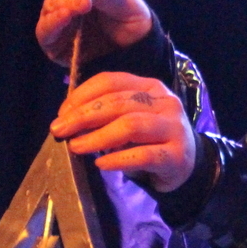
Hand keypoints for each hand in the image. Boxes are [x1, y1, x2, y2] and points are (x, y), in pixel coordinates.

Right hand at [37, 0, 152, 65]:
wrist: (136, 55)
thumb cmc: (133, 24)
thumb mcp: (129, 7)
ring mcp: (61, 13)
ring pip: (53, 1)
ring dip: (66, 1)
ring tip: (84, 5)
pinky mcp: (54, 38)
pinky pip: (45, 28)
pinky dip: (53, 21)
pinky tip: (65, 16)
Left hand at [51, 73, 196, 193]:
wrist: (186, 165)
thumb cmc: (150, 139)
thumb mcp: (130, 117)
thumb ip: (106, 113)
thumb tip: (67, 118)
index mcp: (151, 87)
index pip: (111, 82)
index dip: (82, 96)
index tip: (62, 114)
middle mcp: (166, 102)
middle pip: (118, 103)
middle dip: (83, 116)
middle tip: (60, 131)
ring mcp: (174, 128)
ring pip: (131, 126)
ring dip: (98, 137)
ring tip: (76, 147)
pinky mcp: (177, 156)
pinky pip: (143, 155)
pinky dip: (118, 159)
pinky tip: (101, 163)